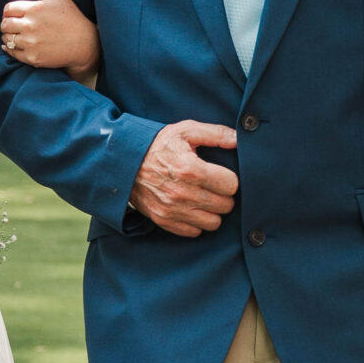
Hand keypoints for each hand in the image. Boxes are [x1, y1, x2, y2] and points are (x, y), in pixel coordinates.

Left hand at [0, 0, 100, 80]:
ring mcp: (30, 43)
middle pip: (4, 24)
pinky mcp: (32, 57)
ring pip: (6, 38)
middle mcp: (30, 26)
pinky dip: (10, 48)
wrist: (83, 43)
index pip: (8, 9)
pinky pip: (12, 52)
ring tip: (18, 34)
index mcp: (34, 9)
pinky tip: (16, 45)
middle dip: (7, 23)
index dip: (10, 11)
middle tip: (15, 24)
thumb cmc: (70, 16)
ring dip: (8, 36)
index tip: (15, 14)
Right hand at [130, 120, 239, 236]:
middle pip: (225, 205)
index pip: (231, 185)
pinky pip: (194, 232)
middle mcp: (182, 193)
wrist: (123, 161)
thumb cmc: (158, 144)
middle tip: (214, 186)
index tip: (221, 175)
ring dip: (212, 211)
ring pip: (213, 223)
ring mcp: (172, 209)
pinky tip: (191, 208)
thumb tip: (239, 140)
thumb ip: (216, 133)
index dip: (229, 179)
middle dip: (223, 195)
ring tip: (204, 198)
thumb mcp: (185, 130)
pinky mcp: (164, 220)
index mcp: (190, 169)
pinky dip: (196, 222)